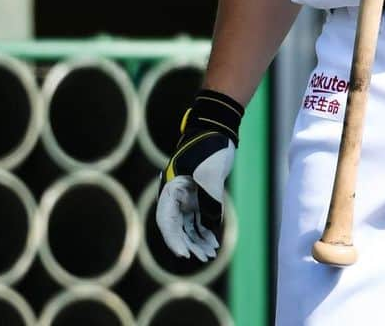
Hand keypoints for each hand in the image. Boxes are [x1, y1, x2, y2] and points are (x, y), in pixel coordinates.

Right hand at [155, 89, 243, 260]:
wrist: (217, 128)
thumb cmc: (210, 148)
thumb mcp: (211, 174)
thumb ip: (210, 200)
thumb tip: (211, 226)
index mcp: (171, 188)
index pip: (167, 220)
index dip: (173, 240)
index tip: (184, 254)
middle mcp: (175, 195)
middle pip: (177, 227)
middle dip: (189, 244)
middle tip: (203, 257)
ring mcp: (186, 195)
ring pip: (188, 224)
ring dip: (197, 239)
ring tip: (210, 254)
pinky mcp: (198, 193)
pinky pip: (198, 217)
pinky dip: (204, 229)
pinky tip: (213, 241)